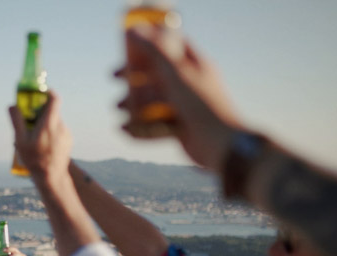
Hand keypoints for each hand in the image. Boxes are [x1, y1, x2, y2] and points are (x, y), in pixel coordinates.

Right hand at [9, 91, 71, 179]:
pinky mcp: (68, 141)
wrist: (52, 178)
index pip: (54, 99)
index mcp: (49, 124)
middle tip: (28, 118)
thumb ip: (17, 121)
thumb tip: (11, 106)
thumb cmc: (35, 160)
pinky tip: (42, 145)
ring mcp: (66, 134)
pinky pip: (58, 130)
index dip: (47, 92)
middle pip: (51, 111)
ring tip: (33, 137)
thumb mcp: (20, 141)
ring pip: (54, 122)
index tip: (39, 92)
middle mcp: (60, 126)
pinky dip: (50, 132)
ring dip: (44, 123)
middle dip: (40, 111)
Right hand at [125, 28, 244, 172]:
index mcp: (195, 65)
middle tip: (114, 78)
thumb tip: (133, 29)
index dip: (149, 42)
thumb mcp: (176, 71)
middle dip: (133, 77)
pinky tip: (124, 130)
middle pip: (157, 74)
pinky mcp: (182, 128)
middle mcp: (191, 84)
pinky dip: (140, 127)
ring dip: (133, 103)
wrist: (221, 144)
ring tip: (118, 109)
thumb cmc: (202, 104)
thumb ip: (155, 49)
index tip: (129, 46)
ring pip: (154, 101)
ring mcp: (186, 107)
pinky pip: (156, 124)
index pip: (171, 46)